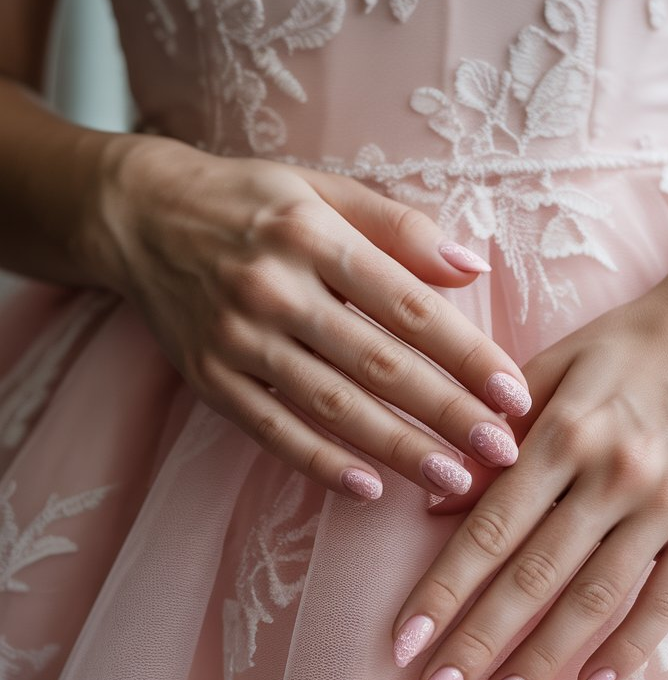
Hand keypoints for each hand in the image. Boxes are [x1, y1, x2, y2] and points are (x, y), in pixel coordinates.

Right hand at [94, 134, 529, 498]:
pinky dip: (320, 463)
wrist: (141, 218)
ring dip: (397, 449)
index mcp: (313, 235)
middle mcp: (274, 288)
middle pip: (377, 363)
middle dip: (446, 413)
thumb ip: (401, 227)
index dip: (468, 355)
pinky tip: (369, 489)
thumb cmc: (253, 202)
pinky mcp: (209, 377)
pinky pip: (272, 429)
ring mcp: (236, 338)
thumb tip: (473, 268)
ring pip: (331, 405)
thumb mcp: (324, 190)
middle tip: (500, 452)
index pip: (409, 306)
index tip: (514, 395)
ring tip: (453, 480)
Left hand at [390, 233, 667, 679]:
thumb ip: (498, 433)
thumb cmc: (634, 339)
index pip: (489, 530)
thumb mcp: (557, 365)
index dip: (443, 591)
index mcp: (565, 430)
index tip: (404, 643)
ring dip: (541, 661)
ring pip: (594, 600)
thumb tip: (436, 501)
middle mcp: (614, 473)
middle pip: (532, 577)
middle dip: (475, 644)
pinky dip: (629, 650)